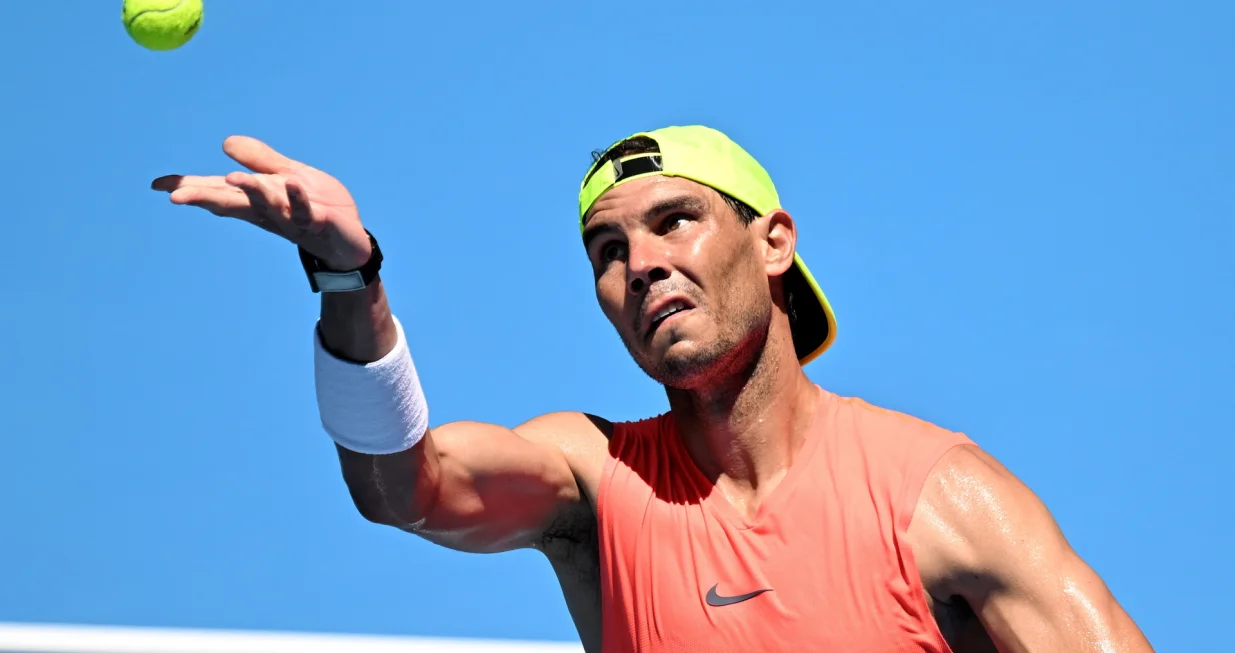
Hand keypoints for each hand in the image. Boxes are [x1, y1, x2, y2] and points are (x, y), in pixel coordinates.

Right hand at [152, 136, 371, 269]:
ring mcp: (291, 219)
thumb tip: (225, 142)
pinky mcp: (317, 223)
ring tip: (232, 178)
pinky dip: (297, 198)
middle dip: (204, 198)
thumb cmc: (317, 208)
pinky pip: (305, 210)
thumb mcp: (287, 177)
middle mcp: (267, 212)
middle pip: (232, 203)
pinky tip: (291, 184)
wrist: (350, 241)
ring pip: (266, 205)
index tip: (157, 185)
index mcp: (256, 199)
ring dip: (250, 192)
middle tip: (176, 197)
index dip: (189, 187)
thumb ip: (260, 160)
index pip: (218, 190)